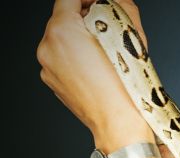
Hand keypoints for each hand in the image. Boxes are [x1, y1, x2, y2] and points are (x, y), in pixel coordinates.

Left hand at [37, 0, 150, 148]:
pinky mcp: (53, 83)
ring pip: (63, 41)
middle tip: (109, 27)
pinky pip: (63, 61)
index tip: (100, 3)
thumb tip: (120, 2)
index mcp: (62, 31)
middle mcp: (48, 48)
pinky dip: (77, 59)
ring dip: (81, 40)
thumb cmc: (125, 87)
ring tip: (105, 52)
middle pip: (63, 19)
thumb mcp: (131, 36)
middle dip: (85, 19)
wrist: (120, 124)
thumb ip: (124, 8)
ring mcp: (48, 68)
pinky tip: (97, 69)